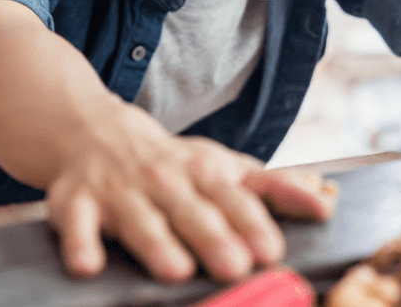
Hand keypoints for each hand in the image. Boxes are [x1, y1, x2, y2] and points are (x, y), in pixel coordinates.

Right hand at [45, 107, 336, 282]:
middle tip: (234, 267)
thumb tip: (326, 208)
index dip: (253, 223)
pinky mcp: (74, 202)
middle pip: (192, 211)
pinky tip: (87, 265)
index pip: (234, 198)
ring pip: (140, 219)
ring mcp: (118, 190)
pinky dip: (80, 243)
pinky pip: (74, 224)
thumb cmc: (172, 162)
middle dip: (214, 237)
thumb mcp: (225, 166)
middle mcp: (164, 179)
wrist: (92, 130)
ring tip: (175, 269)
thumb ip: (274, 189)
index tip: (271, 250)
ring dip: (157, 243)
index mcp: (204, 172)